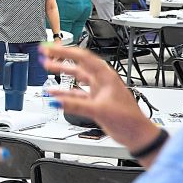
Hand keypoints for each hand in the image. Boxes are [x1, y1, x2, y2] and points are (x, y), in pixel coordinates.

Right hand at [40, 44, 159, 150]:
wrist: (136, 134)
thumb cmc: (128, 118)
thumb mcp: (100, 110)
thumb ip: (76, 105)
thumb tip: (56, 101)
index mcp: (105, 77)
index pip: (83, 58)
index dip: (65, 51)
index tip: (50, 49)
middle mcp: (101, 81)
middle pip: (78, 65)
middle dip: (61, 58)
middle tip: (45, 54)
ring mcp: (97, 91)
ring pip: (76, 78)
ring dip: (62, 73)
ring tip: (47, 67)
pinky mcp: (94, 102)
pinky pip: (76, 94)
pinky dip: (64, 93)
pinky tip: (55, 93)